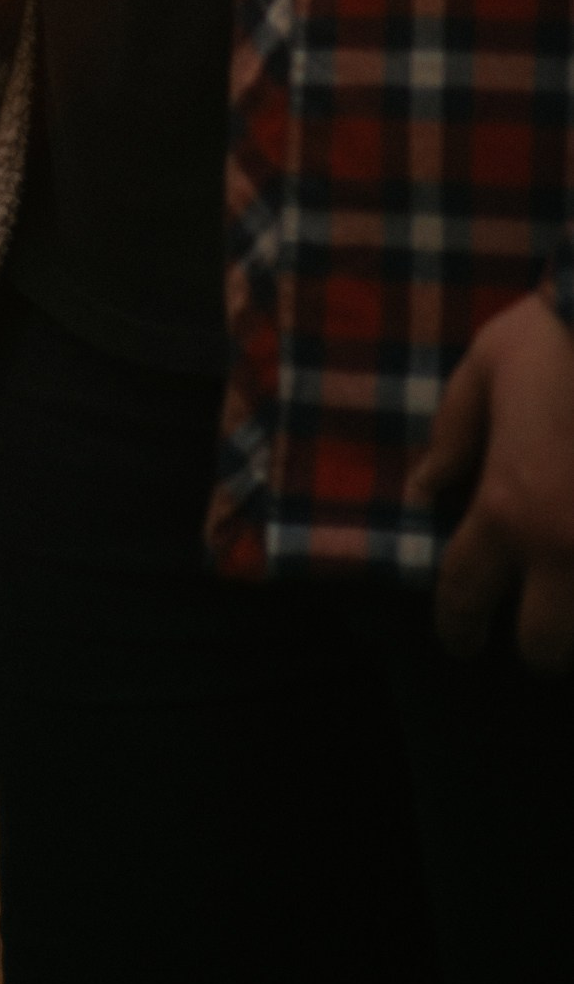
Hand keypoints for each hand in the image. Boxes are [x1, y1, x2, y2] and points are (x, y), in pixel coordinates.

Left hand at [413, 290, 573, 673]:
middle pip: (546, 647)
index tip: (462, 639)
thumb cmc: (557, 336)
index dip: (457, 626)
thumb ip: (454, 435)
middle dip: (539, 642)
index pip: (465, 594)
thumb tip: (425, 487)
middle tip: (538, 622)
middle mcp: (565, 548)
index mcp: (507, 509)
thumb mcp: (486, 371)